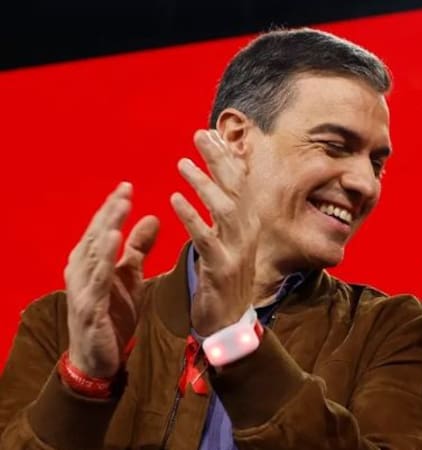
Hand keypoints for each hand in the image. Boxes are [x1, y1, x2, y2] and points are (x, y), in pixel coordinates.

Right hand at [65, 182, 158, 377]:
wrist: (99, 359)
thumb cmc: (112, 315)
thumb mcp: (130, 277)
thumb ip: (138, 248)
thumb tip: (152, 217)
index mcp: (91, 262)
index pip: (102, 228)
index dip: (113, 208)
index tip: (128, 186)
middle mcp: (81, 271)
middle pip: (95, 236)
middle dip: (109, 213)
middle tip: (124, 191)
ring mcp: (82, 290)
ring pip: (92, 256)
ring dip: (104, 232)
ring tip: (118, 211)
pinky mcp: (88, 308)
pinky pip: (95, 282)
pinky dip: (103, 263)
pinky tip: (112, 248)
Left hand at [171, 130, 260, 335]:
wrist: (229, 325)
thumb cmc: (223, 283)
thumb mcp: (227, 244)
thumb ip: (222, 216)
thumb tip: (217, 188)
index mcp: (246, 225)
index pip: (240, 183)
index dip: (226, 157)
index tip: (210, 133)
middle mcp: (246, 233)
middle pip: (235, 188)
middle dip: (218, 159)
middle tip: (199, 135)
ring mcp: (236, 251)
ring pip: (224, 209)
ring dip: (203, 184)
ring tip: (182, 163)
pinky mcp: (222, 269)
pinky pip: (206, 238)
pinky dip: (191, 216)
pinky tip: (174, 199)